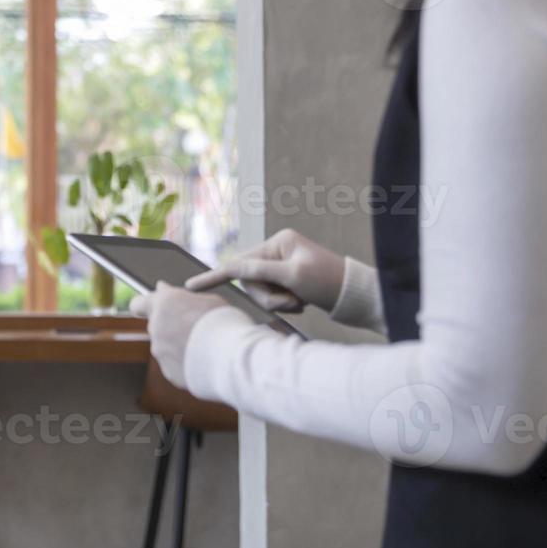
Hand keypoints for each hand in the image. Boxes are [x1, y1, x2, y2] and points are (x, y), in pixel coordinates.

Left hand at [130, 281, 231, 389]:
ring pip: (167, 347)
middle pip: (158, 326)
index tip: (157, 307)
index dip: (146, 306)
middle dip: (172, 327)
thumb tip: (163, 289)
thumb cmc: (224, 322)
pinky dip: (187, 363)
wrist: (233, 357)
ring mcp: (161, 352)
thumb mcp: (207, 299)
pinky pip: (176, 365)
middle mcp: (156, 328)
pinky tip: (206, 361)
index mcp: (164, 304)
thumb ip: (180, 297)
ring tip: (207, 347)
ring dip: (181, 345)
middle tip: (197, 328)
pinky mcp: (170, 372)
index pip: (138, 304)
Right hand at [185, 228, 344, 313]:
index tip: (190, 285)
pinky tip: (304, 302)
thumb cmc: (328, 281)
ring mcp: (283, 266)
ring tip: (301, 302)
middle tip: (292, 301)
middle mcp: (278, 251)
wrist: (356, 295)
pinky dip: (286, 305)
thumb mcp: (292, 275)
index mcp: (278, 242)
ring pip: (262, 292)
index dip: (215, 276)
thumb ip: (260, 271)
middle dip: (268, 296)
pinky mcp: (289, 280)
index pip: (239, 263)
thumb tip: (233, 267)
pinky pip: (274, 297)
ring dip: (278, 303)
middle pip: (250, 281)